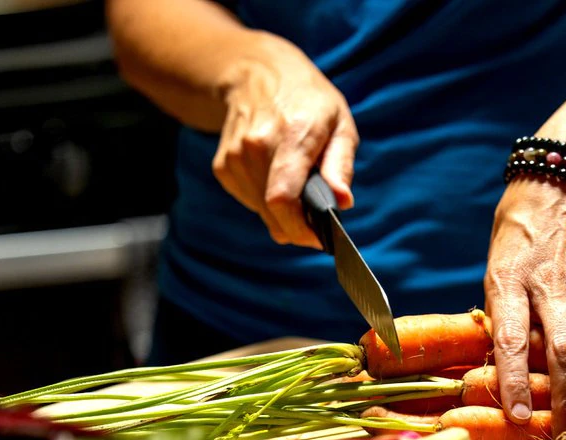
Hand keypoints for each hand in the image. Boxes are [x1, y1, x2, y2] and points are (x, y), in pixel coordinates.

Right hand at [212, 34, 358, 247]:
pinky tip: (274, 175)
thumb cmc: (308, 100)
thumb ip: (341, 165)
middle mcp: (257, 145)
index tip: (319, 238)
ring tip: (297, 184)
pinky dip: (266, 200)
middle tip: (315, 220)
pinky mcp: (223, 166)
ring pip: (261, 211)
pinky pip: (249, 201)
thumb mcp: (340, 123)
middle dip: (298, 226)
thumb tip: (342, 202)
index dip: (300, 229)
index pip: (282, 198)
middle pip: (273, 212)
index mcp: (292, 134)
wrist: (257, 75)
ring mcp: (234, 156)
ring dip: (283, 212)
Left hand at [485, 177, 565, 439]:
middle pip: (562, 351)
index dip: (515, 382)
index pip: (511, 340)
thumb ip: (503, 314)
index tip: (520, 419)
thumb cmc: (519, 232)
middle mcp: (550, 284)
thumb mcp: (496, 266)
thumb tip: (503, 367)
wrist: (564, 179)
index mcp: (509, 282)